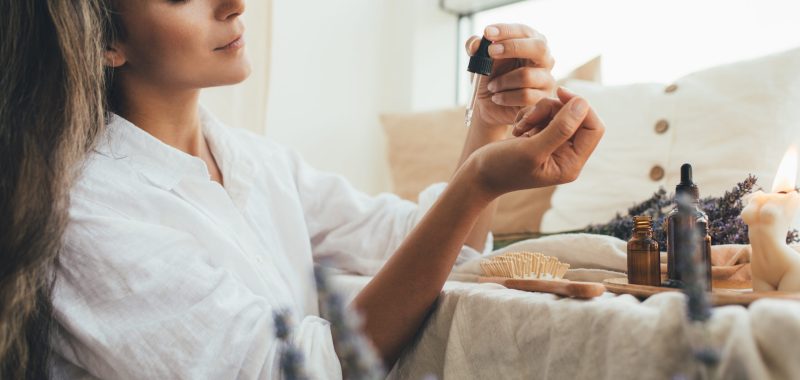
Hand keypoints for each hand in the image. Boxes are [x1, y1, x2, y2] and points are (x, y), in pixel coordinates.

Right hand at [463, 88, 603, 199]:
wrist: (478, 174)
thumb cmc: (502, 167)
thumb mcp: (531, 149)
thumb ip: (560, 128)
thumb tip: (583, 104)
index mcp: (571, 163)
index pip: (593, 128)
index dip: (580, 107)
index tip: (559, 93)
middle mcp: (568, 155)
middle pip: (577, 117)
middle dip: (553, 110)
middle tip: (529, 118)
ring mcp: (555, 146)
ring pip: (560, 112)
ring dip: (539, 112)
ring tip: (520, 126)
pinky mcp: (542, 137)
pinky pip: (546, 114)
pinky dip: (531, 115)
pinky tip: (518, 129)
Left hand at [466, 24, 555, 127]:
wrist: (488, 106)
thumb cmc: (489, 77)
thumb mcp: (478, 59)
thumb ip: (475, 47)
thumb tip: (475, 43)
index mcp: (530, 42)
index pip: (524, 31)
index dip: (506, 30)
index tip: (487, 33)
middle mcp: (543, 58)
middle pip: (539, 47)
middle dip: (512, 47)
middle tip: (490, 52)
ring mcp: (546, 78)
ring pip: (526, 76)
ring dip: (502, 81)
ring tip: (492, 86)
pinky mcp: (542, 98)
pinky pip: (525, 96)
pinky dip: (506, 97)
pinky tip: (496, 98)